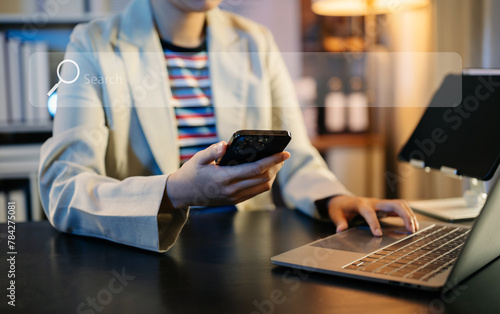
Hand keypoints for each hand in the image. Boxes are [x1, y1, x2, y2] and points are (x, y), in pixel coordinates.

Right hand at [165, 141, 289, 208]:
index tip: (284, 154)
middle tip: (282, 156)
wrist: (183, 193)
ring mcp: (234, 197)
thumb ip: (212, 151)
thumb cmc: (191, 172)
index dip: (273, 160)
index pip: (256, 168)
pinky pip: (255, 192)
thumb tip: (225, 145)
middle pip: (263, 178)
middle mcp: (232, 190)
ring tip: (275, 164)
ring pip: (262, 187)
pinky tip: (264, 173)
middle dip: (276, 167)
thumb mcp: (198, 158)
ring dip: (272, 176)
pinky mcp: (234, 201)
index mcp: (224, 177)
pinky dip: (263, 182)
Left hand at [327, 195, 418, 235]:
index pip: (369, 212)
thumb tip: (341, 230)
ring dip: (409, 215)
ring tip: (414, 229)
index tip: (378, 234)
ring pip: (399, 204)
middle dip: (404, 215)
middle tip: (410, 230)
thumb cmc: (339, 207)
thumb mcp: (335, 213)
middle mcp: (373, 202)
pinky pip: (399, 208)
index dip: (374, 223)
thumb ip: (339, 221)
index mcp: (360, 204)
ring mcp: (380, 203)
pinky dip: (407, 215)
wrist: (341, 199)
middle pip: (393, 204)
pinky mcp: (384, 207)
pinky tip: (412, 226)